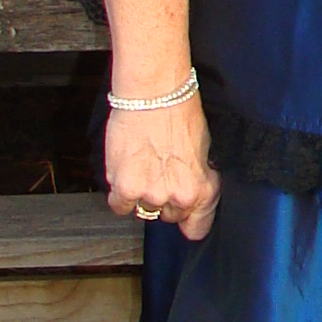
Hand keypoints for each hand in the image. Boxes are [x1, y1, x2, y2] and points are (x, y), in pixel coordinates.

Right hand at [104, 93, 219, 237]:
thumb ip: (197, 176)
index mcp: (202, 189)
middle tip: (160, 173)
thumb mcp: (203, 148)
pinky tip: (125, 173)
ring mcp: (150, 194)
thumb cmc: (180, 112)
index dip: (190, 222)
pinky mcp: (124, 188)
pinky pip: (119, 205)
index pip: (197, 227)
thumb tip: (190, 187)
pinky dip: (120, 194)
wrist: (154, 94)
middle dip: (164, 198)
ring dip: (141, 194)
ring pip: (143, 209)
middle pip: (167, 215)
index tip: (186, 220)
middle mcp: (178, 197)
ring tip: (142, 167)